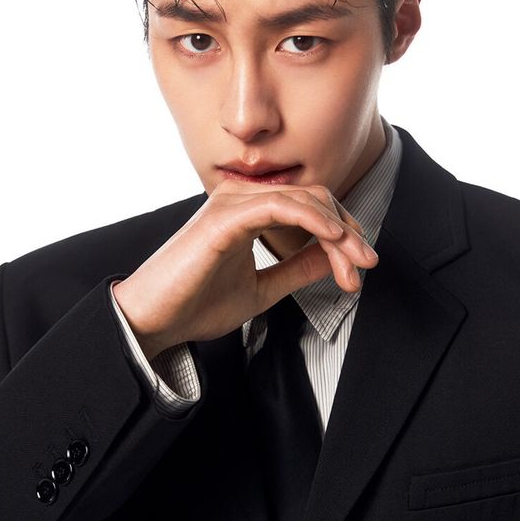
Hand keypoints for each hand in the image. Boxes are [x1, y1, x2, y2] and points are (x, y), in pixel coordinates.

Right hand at [112, 179, 378, 356]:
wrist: (153, 322)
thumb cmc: (196, 305)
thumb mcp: (263, 288)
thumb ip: (296, 269)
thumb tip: (332, 257)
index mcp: (248, 212)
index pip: (310, 205)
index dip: (342, 232)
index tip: (360, 267)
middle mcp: (241, 199)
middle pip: (314, 198)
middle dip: (348, 231)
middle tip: (366, 266)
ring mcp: (232, 203)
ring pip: (304, 200)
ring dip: (338, 231)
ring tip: (356, 262)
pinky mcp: (225, 216)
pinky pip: (280, 206)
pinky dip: (314, 220)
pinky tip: (334, 240)